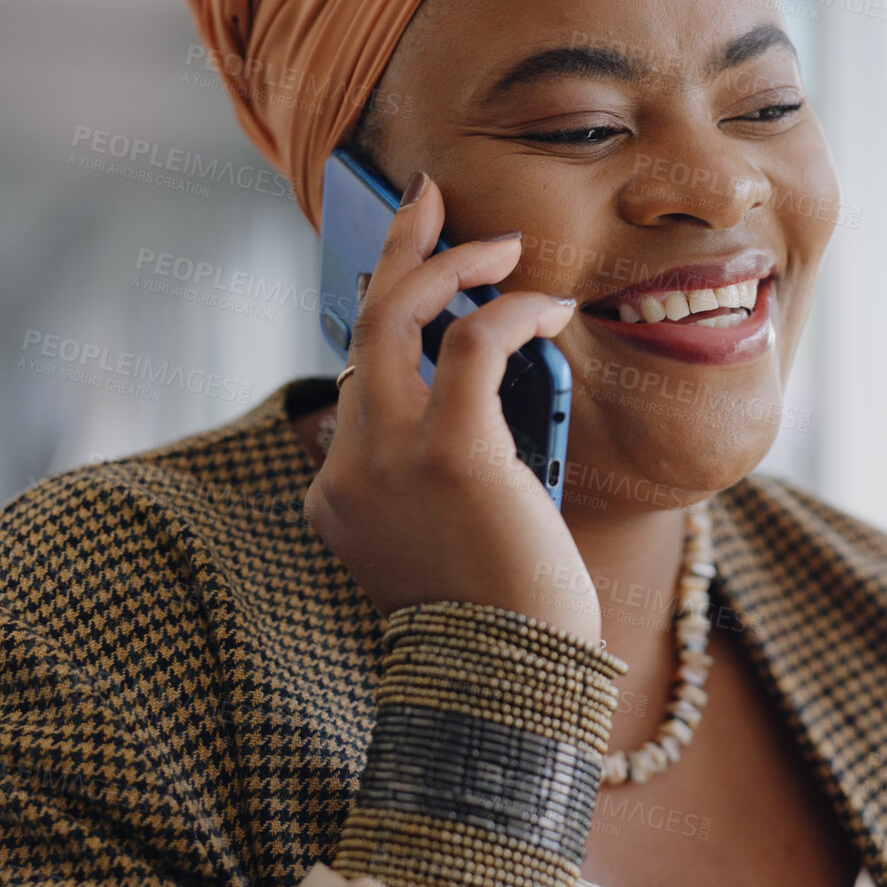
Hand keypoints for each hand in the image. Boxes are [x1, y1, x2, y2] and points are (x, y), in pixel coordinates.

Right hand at [303, 171, 600, 642]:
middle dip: (394, 255)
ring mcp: (388, 458)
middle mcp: (349, 470)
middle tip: (429, 201)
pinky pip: (473, 342)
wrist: (508, 686)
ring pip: (394, 318)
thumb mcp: (450, 548)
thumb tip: (485, 409)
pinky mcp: (449, 451)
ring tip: (502, 243)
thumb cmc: (500, 624)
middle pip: (359, 333)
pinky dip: (510, 309)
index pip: (357, 388)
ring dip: (448, 265)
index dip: (394, 332)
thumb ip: (442, 484)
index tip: (423, 287)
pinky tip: (546, 305)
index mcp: (339, 499)